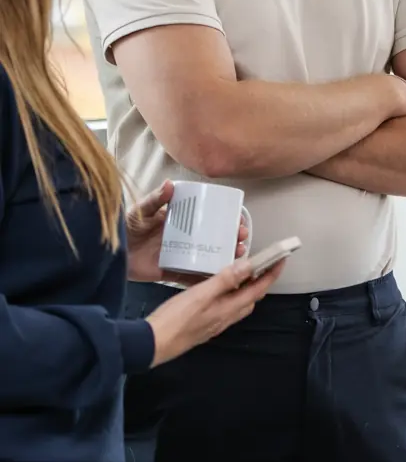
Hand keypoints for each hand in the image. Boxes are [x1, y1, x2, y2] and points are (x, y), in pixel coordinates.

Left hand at [126, 181, 249, 284]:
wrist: (108, 254)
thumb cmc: (125, 228)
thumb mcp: (141, 211)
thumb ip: (154, 200)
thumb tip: (170, 184)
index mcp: (179, 221)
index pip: (207, 217)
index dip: (225, 217)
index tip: (238, 217)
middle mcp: (184, 238)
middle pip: (213, 237)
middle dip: (231, 237)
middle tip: (242, 236)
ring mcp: (179, 255)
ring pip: (208, 256)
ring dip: (225, 255)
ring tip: (237, 253)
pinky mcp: (172, 272)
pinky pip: (192, 276)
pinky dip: (205, 277)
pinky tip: (220, 276)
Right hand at [147, 257, 283, 366]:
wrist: (154, 344)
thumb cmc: (176, 319)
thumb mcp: (201, 294)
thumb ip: (225, 280)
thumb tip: (248, 266)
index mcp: (228, 309)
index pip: (258, 289)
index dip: (271, 274)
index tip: (281, 260)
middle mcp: (226, 318)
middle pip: (251, 298)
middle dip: (261, 280)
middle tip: (264, 263)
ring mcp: (215, 322)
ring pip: (239, 304)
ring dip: (246, 288)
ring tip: (245, 272)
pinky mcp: (205, 324)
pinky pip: (226, 307)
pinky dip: (231, 295)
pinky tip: (221, 289)